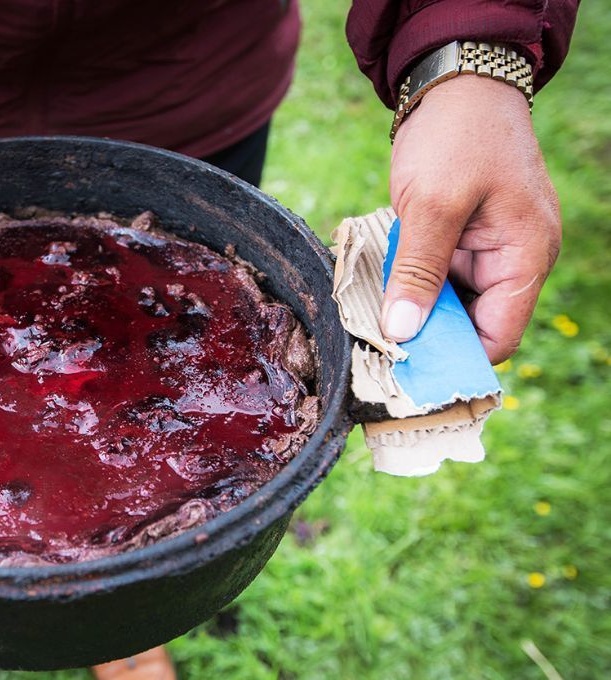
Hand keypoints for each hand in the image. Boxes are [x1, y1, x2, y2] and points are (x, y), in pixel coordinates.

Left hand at [385, 74, 560, 362]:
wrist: (455, 84)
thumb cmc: (456, 137)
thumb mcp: (432, 205)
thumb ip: (418, 271)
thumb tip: (404, 333)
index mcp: (525, 257)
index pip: (499, 336)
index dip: (458, 361)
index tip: (409, 377)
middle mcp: (512, 260)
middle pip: (472, 325)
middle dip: (430, 340)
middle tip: (378, 359)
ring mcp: (485, 250)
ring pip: (450, 304)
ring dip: (415, 314)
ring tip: (371, 331)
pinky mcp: (458, 239)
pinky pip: (436, 278)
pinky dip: (410, 287)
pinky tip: (378, 296)